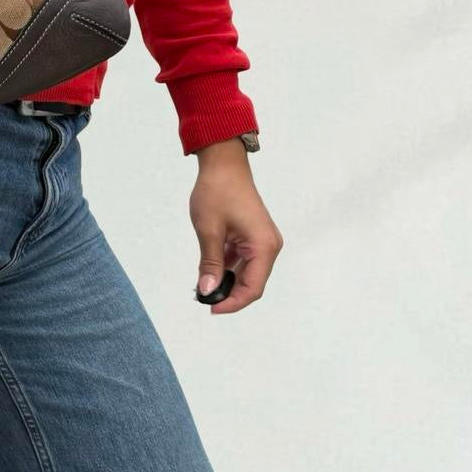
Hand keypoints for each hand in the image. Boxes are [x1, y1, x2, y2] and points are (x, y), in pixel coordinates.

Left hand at [189, 138, 282, 314]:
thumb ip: (211, 264)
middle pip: (252, 283)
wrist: (223, 164)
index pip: (253, 288)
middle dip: (229, 294)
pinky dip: (228, 268)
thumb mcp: (209, 231)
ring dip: (227, 282)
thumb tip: (208, 290)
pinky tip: (209, 272)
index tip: (210, 307)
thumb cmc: (218, 192)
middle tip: (202, 298)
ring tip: (202, 286)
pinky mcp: (254, 236)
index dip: (232, 303)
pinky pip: (243, 260)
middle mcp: (269, 246)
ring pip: (247, 273)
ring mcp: (263, 241)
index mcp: (264, 246)